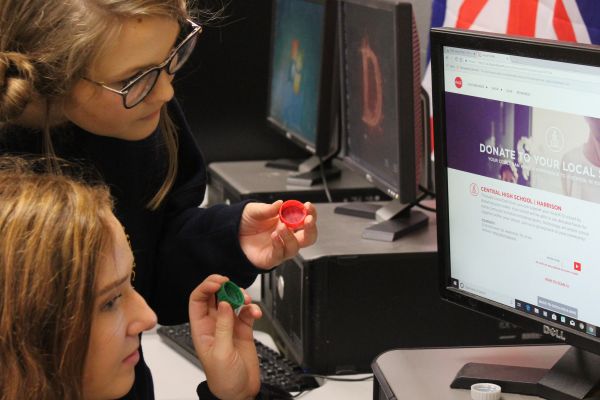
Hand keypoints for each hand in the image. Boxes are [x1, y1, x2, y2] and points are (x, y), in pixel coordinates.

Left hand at [189, 274, 262, 399]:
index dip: (206, 287)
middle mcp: (214, 324)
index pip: (198, 300)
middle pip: (214, 296)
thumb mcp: (221, 352)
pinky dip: (252, 309)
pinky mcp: (243, 329)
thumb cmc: (224, 379)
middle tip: (233, 284)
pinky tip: (255, 313)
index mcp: (201, 328)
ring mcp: (228, 326)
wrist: (240, 393)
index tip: (219, 282)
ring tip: (247, 301)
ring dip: (241, 296)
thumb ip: (223, 326)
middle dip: (224, 286)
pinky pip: (246, 312)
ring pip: (232, 301)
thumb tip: (223, 303)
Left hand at [239, 200, 317, 269]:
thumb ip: (268, 208)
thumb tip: (280, 203)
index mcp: (286, 222)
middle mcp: (286, 236)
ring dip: (291, 237)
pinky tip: (274, 236)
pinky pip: (280, 254)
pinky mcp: (271, 258)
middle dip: (311, 228)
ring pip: (295, 247)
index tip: (308, 206)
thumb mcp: (255, 210)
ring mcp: (280, 248)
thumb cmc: (245, 223)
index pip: (305, 219)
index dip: (310, 213)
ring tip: (282, 227)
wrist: (230, 234)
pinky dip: (279, 245)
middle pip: (308, 237)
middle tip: (308, 219)